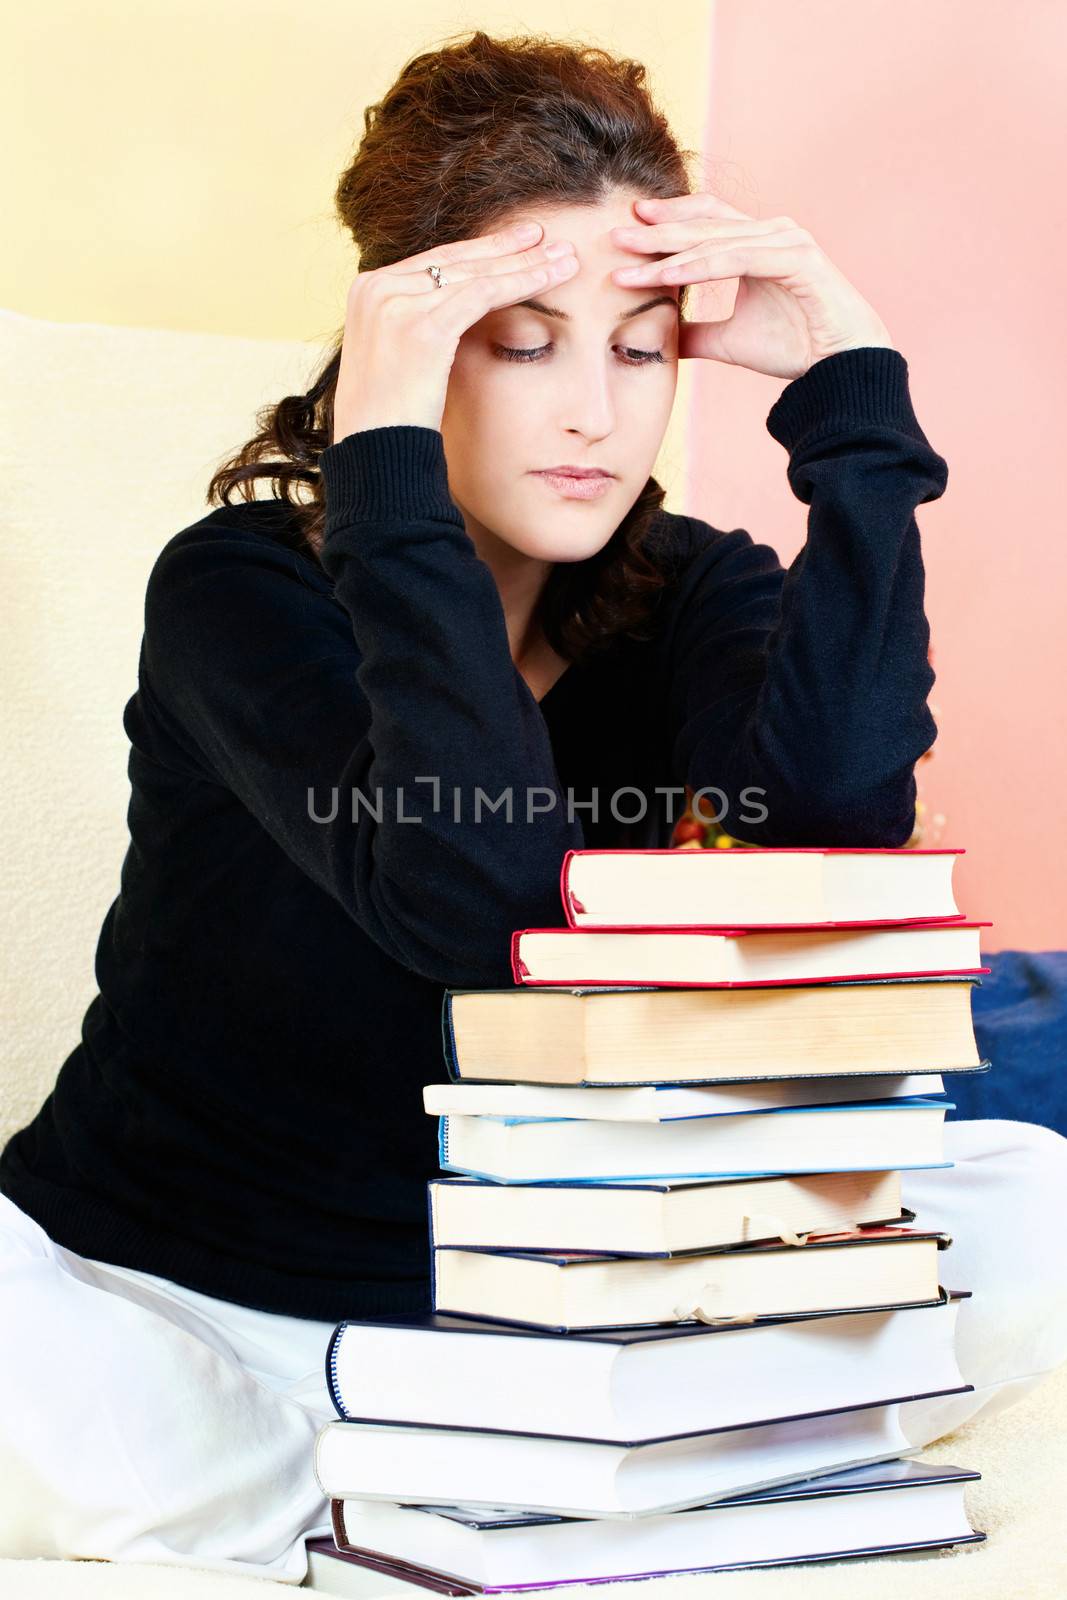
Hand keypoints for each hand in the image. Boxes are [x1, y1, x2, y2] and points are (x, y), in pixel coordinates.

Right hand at [332, 224, 578, 442]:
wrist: (375, 452)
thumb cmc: (389, 419)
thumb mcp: (396, 358)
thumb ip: (416, 326)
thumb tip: (453, 317)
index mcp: (367, 290)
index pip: (434, 262)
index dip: (478, 251)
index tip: (515, 243)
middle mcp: (376, 288)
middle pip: (456, 261)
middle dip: (506, 248)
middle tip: (545, 235)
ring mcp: (395, 304)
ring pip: (475, 274)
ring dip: (525, 264)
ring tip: (565, 258)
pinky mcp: (420, 327)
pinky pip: (482, 295)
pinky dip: (521, 282)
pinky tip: (551, 277)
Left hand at [610, 192, 895, 380]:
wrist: (839, 368)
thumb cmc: (792, 349)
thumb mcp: (727, 341)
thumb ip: (693, 333)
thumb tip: (655, 341)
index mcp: (757, 243)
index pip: (705, 221)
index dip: (667, 221)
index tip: (625, 227)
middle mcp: (772, 233)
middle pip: (704, 223)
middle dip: (656, 231)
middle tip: (613, 234)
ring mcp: (786, 241)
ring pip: (715, 240)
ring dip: (668, 250)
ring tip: (627, 259)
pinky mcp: (797, 258)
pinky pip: (736, 258)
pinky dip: (698, 266)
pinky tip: (665, 275)